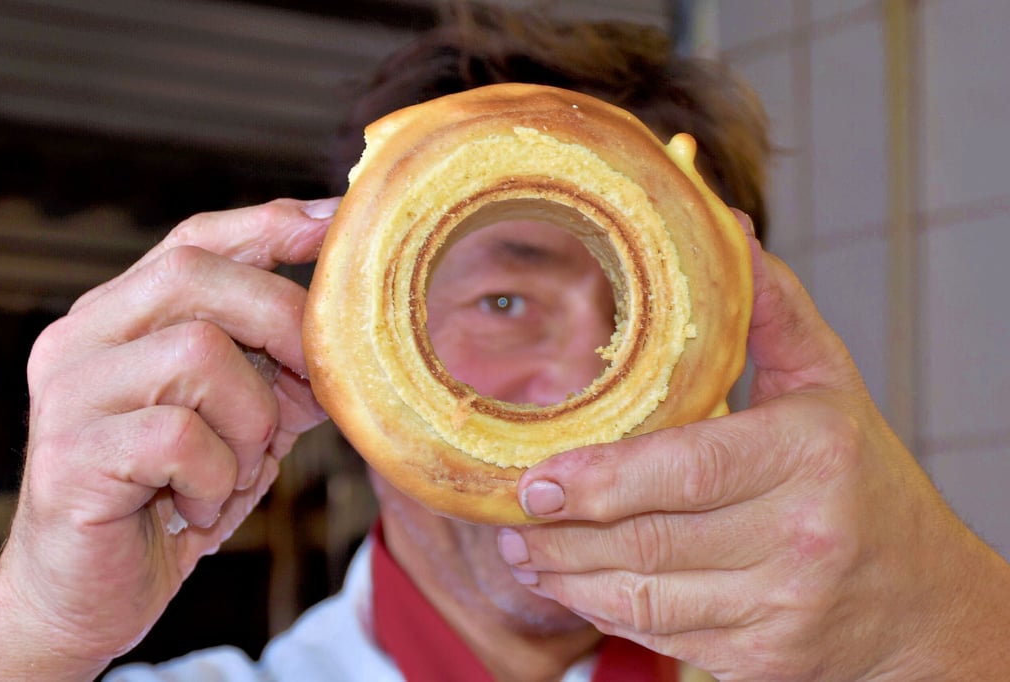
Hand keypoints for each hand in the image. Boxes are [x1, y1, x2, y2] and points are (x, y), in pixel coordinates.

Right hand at [0, 198, 338, 678]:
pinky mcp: (69, 455)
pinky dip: (215, 476)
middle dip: (281, 324)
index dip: (267, 224)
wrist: (86, 599)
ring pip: (198, 353)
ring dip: (249, 422)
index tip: (335, 221)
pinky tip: (198, 508)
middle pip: (196, 275)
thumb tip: (345, 334)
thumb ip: (277, 374)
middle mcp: (81, 338)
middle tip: (313, 388)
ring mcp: (68, 393)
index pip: (193, 242)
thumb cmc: (167, 501)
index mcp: (119, 319)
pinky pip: (180, 437)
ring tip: (235, 470)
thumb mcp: (240, 425)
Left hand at [498, 216, 1009, 679]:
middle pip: (648, 540)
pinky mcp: (760, 658)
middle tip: (515, 512)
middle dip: (563, 532)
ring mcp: (780, 608)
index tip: (537, 479)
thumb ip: (773, 309)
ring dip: (566, 576)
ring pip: (641, 596)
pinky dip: (603, 610)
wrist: (921, 603)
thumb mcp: (829, 384)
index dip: (600, 480)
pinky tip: (571, 585)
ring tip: (525, 549)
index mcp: (811, 455)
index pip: (686, 470)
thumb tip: (727, 227)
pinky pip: (659, 634)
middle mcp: (799, 536)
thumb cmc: (866, 480)